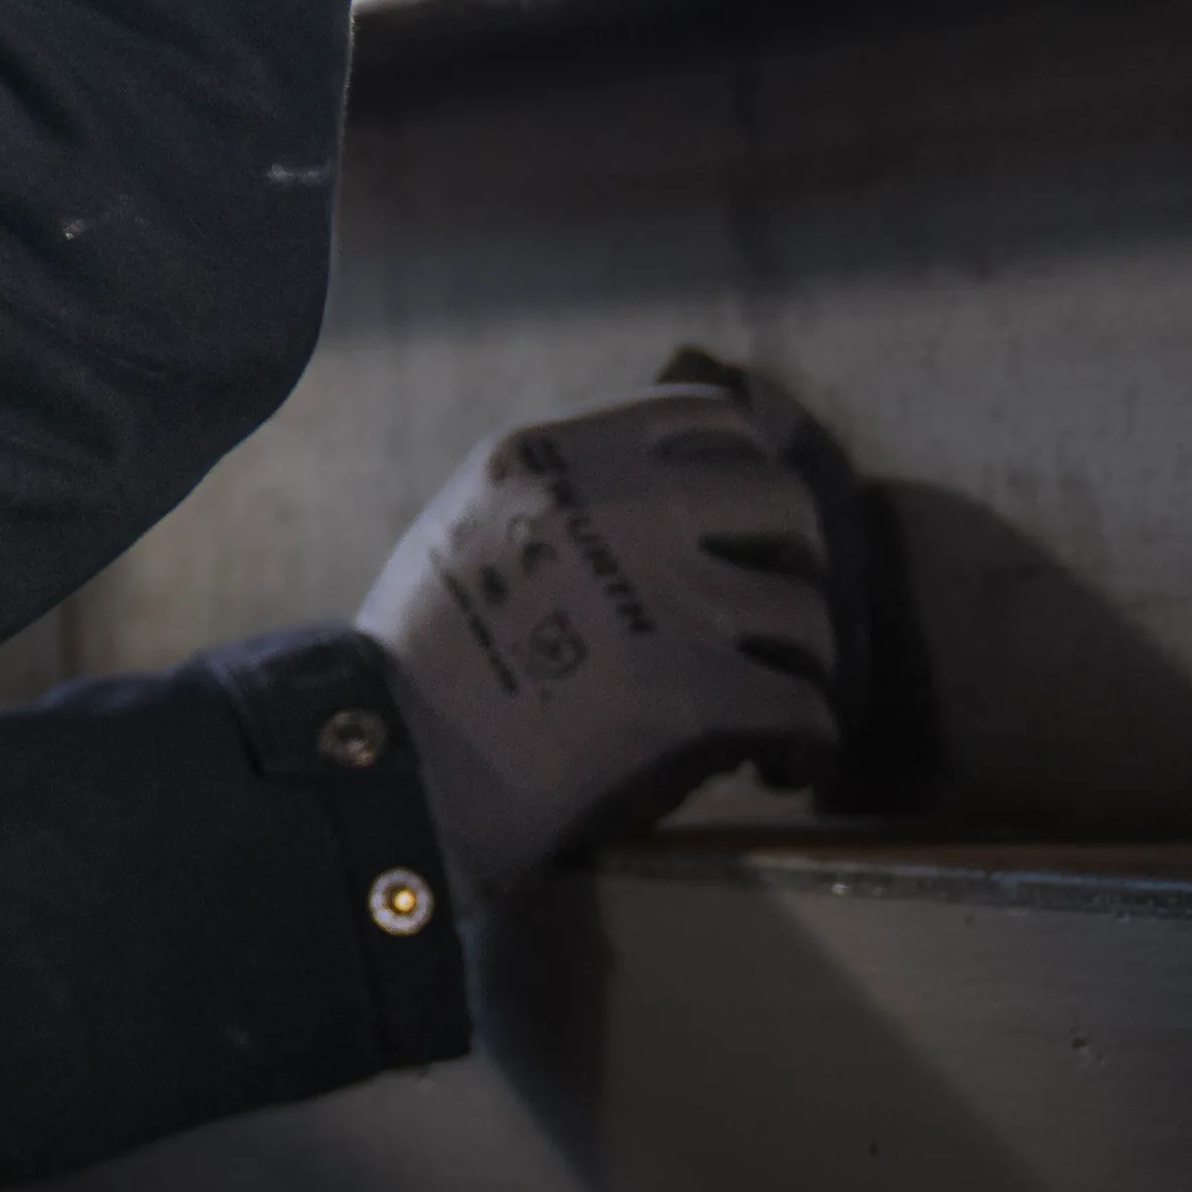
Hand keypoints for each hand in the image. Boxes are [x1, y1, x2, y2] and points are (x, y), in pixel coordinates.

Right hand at [356, 383, 858, 903]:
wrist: (386, 774)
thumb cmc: (413, 672)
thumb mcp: (465, 534)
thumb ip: (556, 504)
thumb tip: (668, 508)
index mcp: (548, 457)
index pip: (704, 418)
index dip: (748, 469)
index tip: (747, 526)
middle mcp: (616, 507)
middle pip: (780, 501)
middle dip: (791, 566)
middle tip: (768, 621)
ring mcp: (662, 597)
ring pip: (805, 615)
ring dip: (800, 668)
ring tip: (770, 711)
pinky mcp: (692, 694)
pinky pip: (806, 710)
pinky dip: (805, 743)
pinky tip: (775, 766)